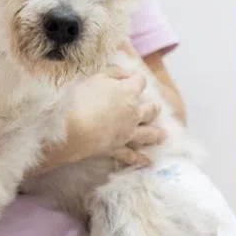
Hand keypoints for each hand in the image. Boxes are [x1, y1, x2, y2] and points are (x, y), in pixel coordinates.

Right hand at [45, 66, 164, 169]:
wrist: (71, 128)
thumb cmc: (80, 98)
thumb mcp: (95, 77)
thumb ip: (112, 73)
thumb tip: (124, 73)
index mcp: (128, 92)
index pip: (140, 82)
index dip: (136, 80)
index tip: (132, 79)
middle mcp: (133, 112)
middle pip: (150, 109)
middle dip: (153, 108)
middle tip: (155, 108)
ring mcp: (127, 132)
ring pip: (147, 133)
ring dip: (156, 134)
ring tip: (163, 136)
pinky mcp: (117, 148)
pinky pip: (131, 156)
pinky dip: (140, 160)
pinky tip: (147, 162)